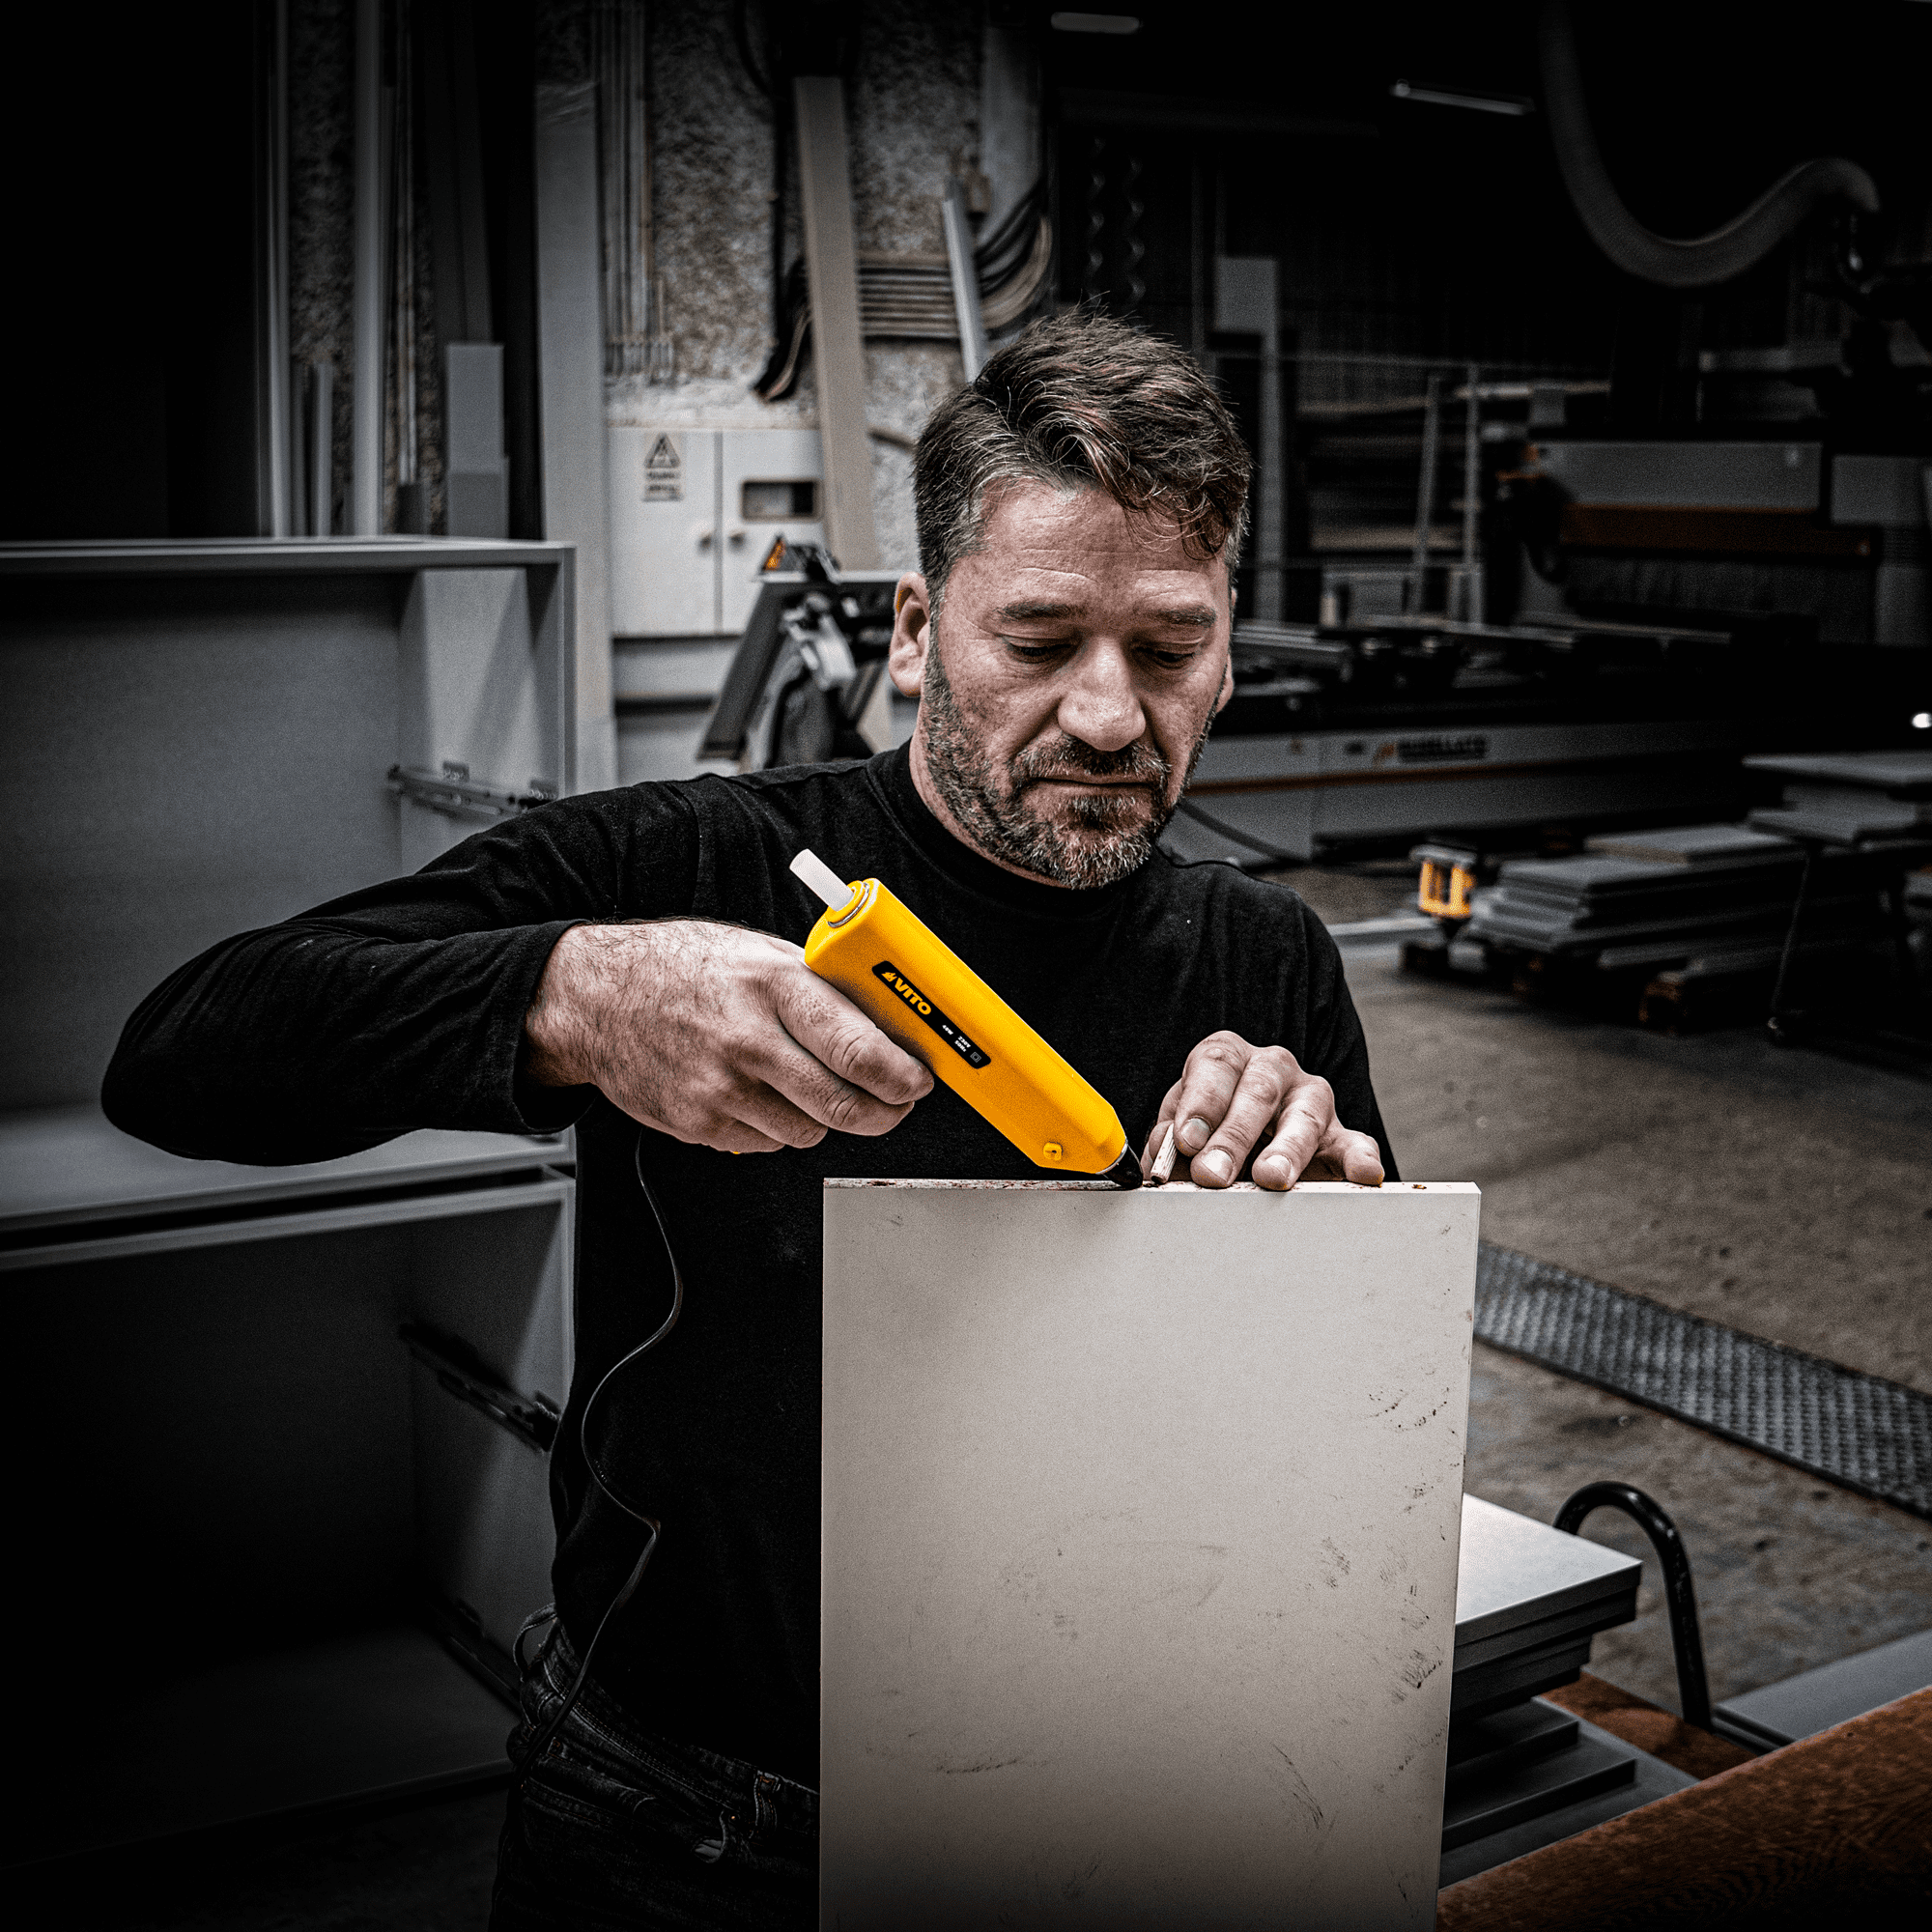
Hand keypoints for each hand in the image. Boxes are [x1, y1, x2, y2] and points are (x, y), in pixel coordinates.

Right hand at [523, 921, 932, 1152]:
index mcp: (774, 987)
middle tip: (894, 1103)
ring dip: (825, 1117)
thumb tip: (891, 1025)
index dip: (902, 1077)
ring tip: (809, 1083)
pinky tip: (758, 1092)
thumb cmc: (683, 969)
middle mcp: (748, 1040)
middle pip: (843, 1105)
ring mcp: (720, 1089)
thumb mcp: (760, 955)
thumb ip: (822, 989)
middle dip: (884, 1112)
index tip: (919, 1081)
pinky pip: (767, 1144)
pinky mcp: (699, 1125)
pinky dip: (776, 1126)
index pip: (858, 1048)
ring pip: (809, 1132)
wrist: (596, 1000)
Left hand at [1141, 1031, 1384, 1190]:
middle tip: (1213, 1174)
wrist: (1247, 1149)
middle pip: (1258, 1091)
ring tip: (1270, 1177)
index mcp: (1229, 1059)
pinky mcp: (1341, 1136)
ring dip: (1286, 1149)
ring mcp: (1311, 1100)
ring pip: (1305, 1115)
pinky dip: (1360, 1159)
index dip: (1200, 1101)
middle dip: (1233, 1136)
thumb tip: (1163, 1152)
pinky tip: (1362, 1174)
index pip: (1215, 1065)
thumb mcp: (1181, 1132)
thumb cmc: (1208, 1134)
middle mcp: (1274, 1069)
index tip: (1185, 1140)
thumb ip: (1168, 1142)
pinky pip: (1356, 1143)